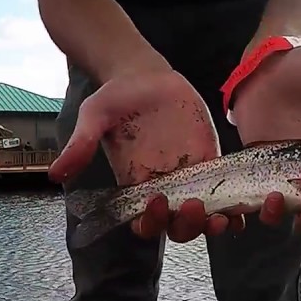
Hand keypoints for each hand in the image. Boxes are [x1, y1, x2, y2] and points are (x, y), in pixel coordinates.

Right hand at [49, 69, 242, 242]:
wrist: (143, 74)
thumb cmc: (115, 96)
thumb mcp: (94, 116)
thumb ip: (80, 145)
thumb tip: (52, 174)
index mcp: (136, 185)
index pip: (145, 221)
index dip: (153, 223)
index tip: (157, 204)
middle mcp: (164, 187)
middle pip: (177, 226)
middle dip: (187, 226)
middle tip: (195, 208)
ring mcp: (190, 177)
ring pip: (204, 216)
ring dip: (214, 224)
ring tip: (224, 218)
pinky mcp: (210, 161)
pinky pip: (226, 191)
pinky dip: (236, 205)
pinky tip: (247, 207)